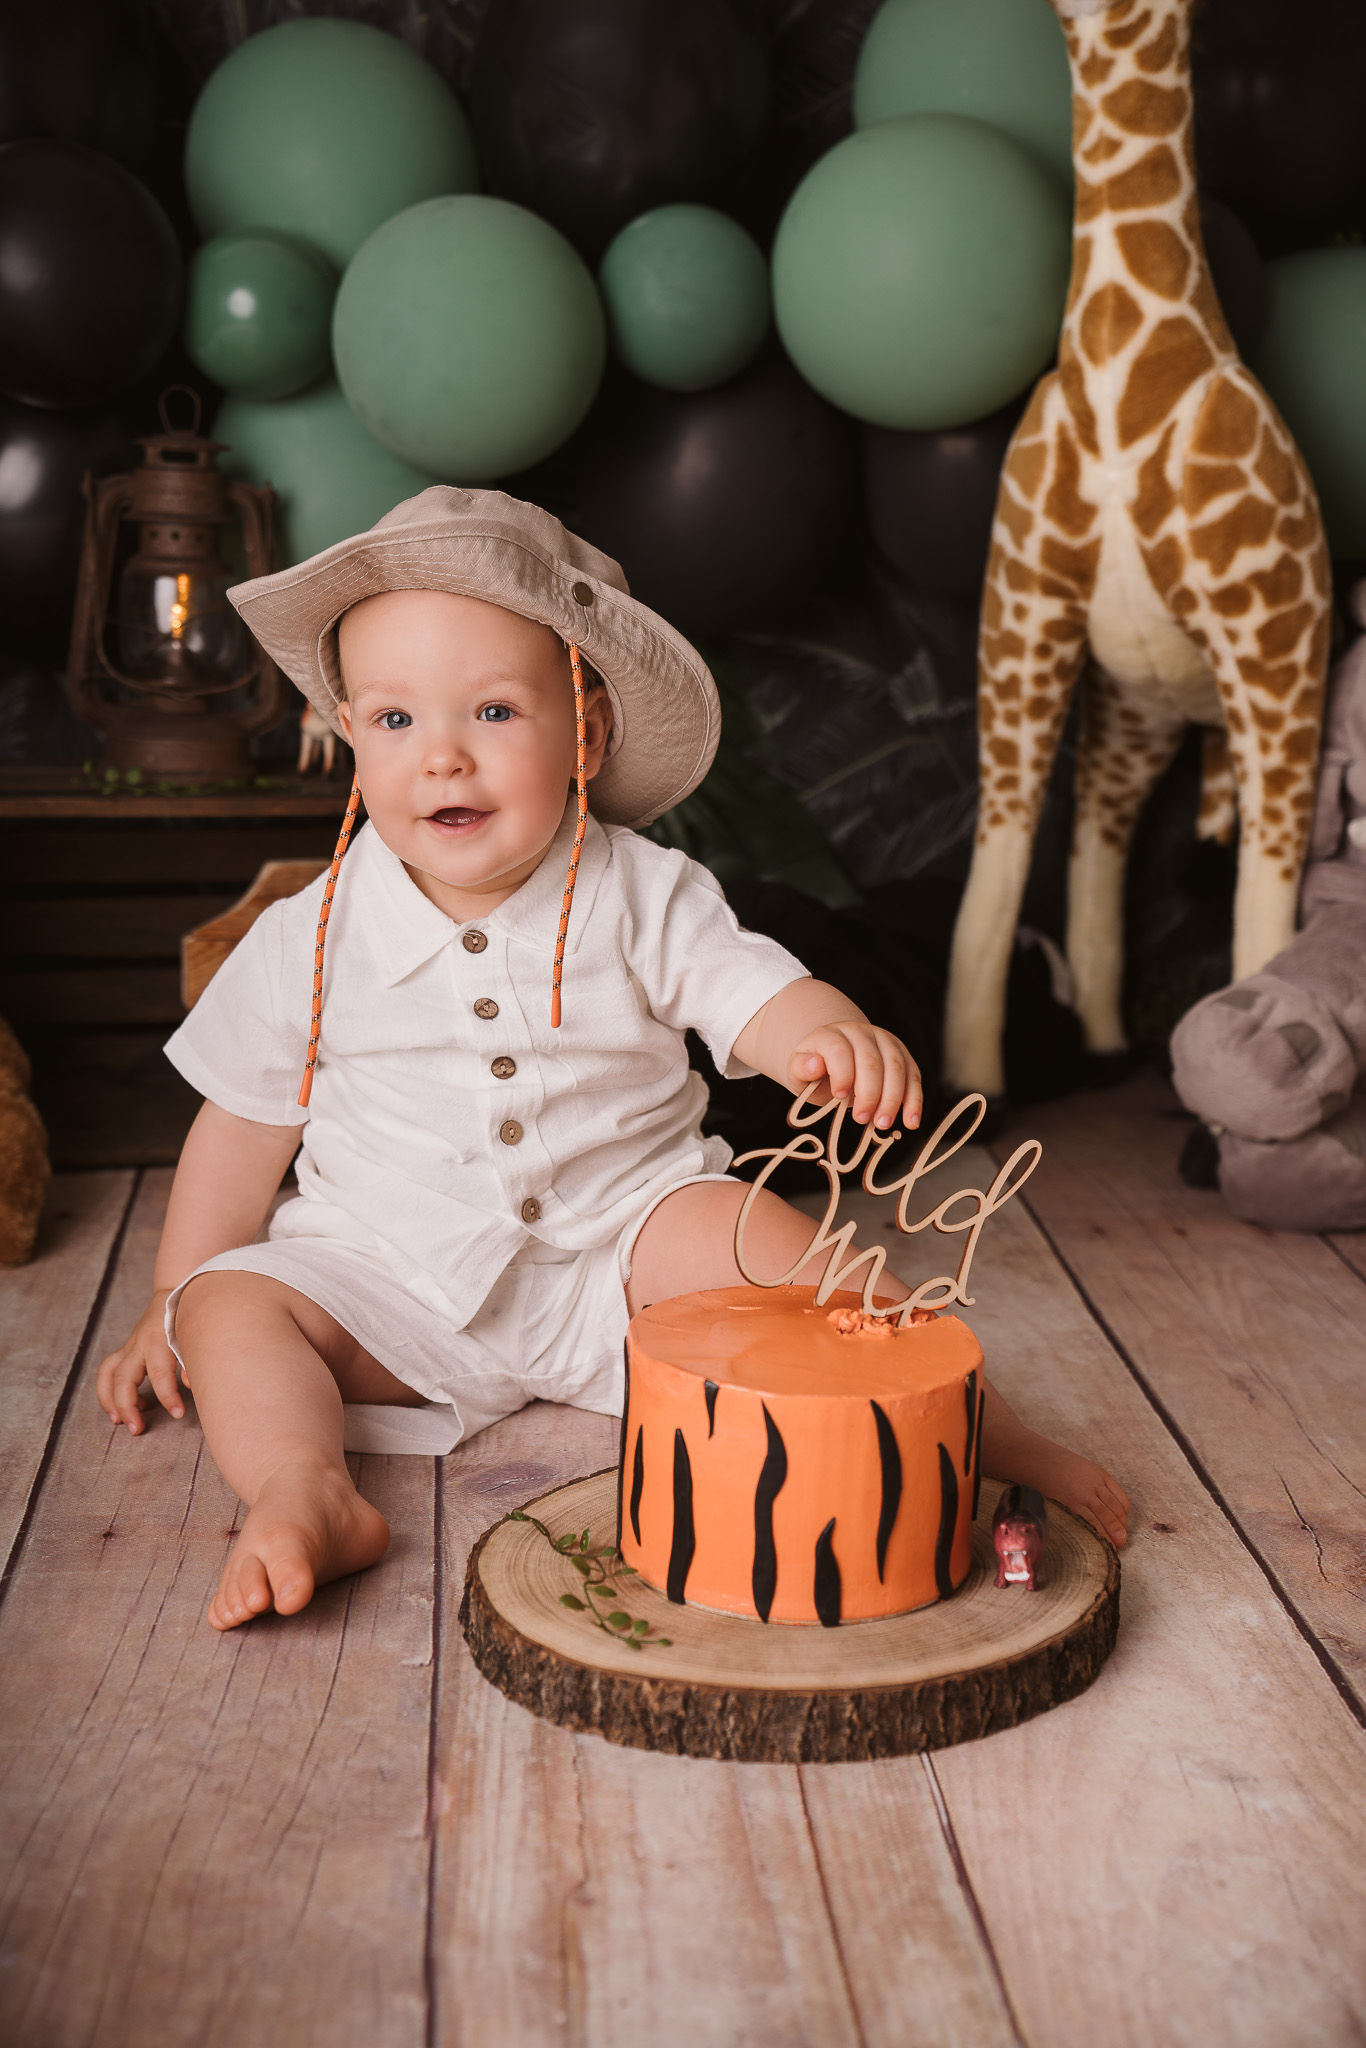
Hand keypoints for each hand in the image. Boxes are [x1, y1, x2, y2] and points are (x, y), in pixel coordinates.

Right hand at [96, 1290, 184, 1435]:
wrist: (176, 1292)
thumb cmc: (189, 1318)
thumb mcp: (195, 1334)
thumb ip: (192, 1359)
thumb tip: (189, 1385)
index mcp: (159, 1340)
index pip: (160, 1374)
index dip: (168, 1396)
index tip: (178, 1414)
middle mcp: (139, 1344)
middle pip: (124, 1378)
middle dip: (128, 1406)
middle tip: (137, 1430)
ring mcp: (130, 1347)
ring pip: (108, 1374)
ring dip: (108, 1399)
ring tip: (118, 1421)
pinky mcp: (126, 1350)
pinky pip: (108, 1371)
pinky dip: (110, 1391)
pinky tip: (127, 1407)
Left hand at [789, 1021, 921, 1130]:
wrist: (835, 1059)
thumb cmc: (815, 1070)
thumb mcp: (798, 1071)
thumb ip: (801, 1068)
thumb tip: (815, 1065)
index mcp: (831, 1034)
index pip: (840, 1050)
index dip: (842, 1074)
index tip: (839, 1096)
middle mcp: (861, 1033)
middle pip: (871, 1061)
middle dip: (869, 1094)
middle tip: (861, 1119)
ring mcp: (885, 1041)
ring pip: (896, 1067)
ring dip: (893, 1099)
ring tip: (883, 1124)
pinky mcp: (902, 1056)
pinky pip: (913, 1076)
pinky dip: (914, 1100)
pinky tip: (911, 1122)